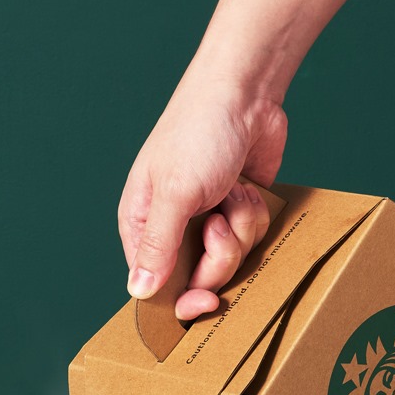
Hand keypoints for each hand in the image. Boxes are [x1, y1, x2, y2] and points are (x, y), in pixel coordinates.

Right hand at [118, 77, 286, 319]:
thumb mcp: (174, 194)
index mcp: (144, 225)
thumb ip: (157, 247)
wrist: (245, 93)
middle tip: (219, 221)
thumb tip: (137, 292)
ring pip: (234, 260)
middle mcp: (175, 228)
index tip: (206, 301)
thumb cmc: (198, 133)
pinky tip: (248, 186)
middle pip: (201, 279)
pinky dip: (257, 214)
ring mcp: (210, 220)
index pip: (156, 286)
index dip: (183, 299)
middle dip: (221, 252)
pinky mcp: (241, 212)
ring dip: (242, 226)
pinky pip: (255, 239)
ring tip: (233, 192)